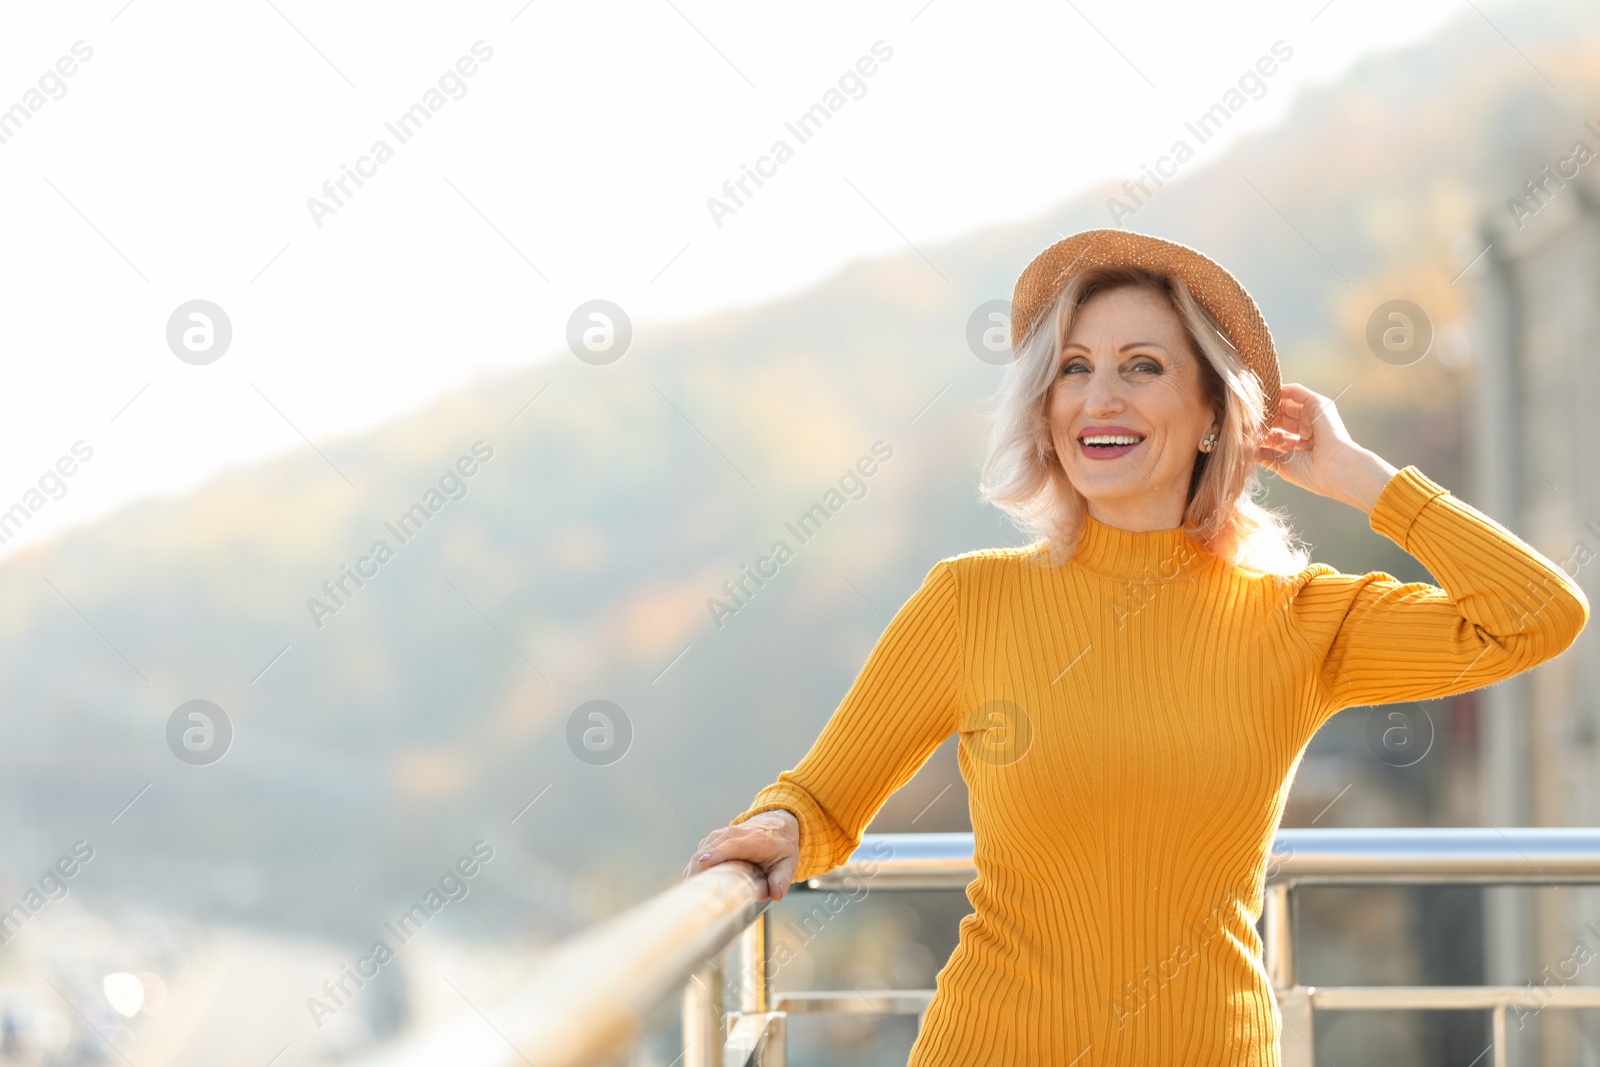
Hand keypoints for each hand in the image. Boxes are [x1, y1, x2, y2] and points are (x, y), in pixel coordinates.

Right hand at [682, 809, 800, 901]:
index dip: (716, 854)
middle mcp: (733, 834)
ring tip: (692, 892)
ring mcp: (722, 835)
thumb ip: (782, 879)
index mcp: (752, 840)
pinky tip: (695, 883)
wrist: (776, 823)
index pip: (730, 846)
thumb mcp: (788, 863)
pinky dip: (695, 866)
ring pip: (702, 851)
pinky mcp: (714, 840)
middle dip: (698, 869)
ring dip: (694, 869)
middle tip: (694, 893)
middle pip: (709, 849)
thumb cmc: (781, 846)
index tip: (702, 864)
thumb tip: (776, 895)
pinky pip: (701, 852)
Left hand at [1256, 383, 1397, 512]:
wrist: (1336, 470)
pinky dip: (1281, 390)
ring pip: (1286, 404)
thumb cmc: (1313, 474)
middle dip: (1263, 418)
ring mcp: (1314, 416)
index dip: (1262, 433)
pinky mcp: (1319, 404)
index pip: (1277, 434)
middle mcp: (1309, 429)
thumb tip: (1245, 450)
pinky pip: (1297, 392)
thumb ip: (1265, 454)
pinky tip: (1266, 394)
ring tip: (1252, 406)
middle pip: (1280, 418)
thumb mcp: (1283, 464)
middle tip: (1245, 418)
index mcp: (1302, 446)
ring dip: (1269, 404)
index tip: (1245, 433)